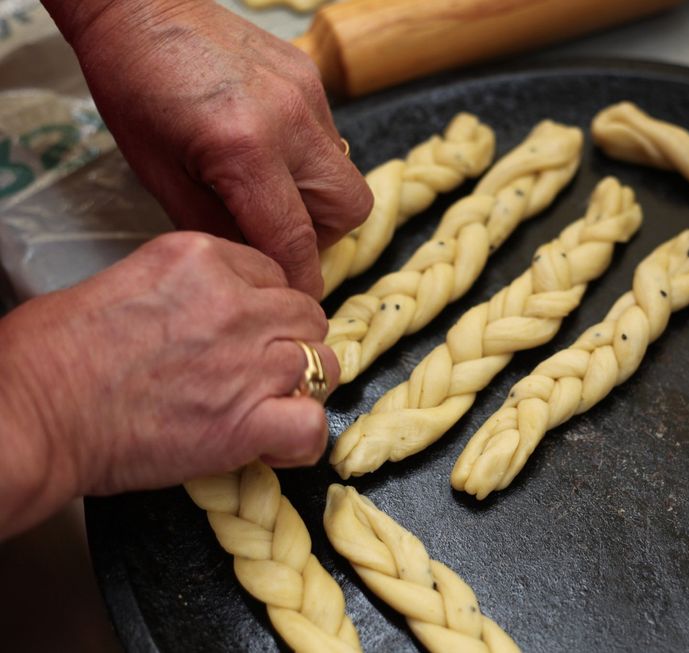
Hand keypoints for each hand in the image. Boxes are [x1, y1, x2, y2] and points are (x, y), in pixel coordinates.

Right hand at [0, 233, 337, 537]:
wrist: (30, 414)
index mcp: (201, 258)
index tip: (247, 333)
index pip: (272, 274)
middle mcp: (235, 303)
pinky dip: (302, 439)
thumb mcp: (124, 283)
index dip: (266, 308)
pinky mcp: (246, 421)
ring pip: (322, 363)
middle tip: (258, 371)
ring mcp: (248, 361)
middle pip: (305, 315)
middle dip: (289, 343)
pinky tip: (274, 445)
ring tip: (266, 406)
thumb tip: (212, 315)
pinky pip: (312, 423)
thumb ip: (187, 291)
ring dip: (301, 386)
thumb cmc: (51, 356)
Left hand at [45, 0, 372, 297]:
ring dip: (317, 199)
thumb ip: (217, 229)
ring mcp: (308, 95)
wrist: (140, 7)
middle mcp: (290, 121)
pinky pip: (328, 140)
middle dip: (321, 237)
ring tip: (270, 191)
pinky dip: (306, 160)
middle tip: (278, 234)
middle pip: (349, 210)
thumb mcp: (159, 176)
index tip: (293, 301)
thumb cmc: (134, 89)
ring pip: (345, 175)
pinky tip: (267, 148)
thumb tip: (257, 265)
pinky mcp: (311, 78)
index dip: (299, 282)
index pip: (295, 240)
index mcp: (244, 150)